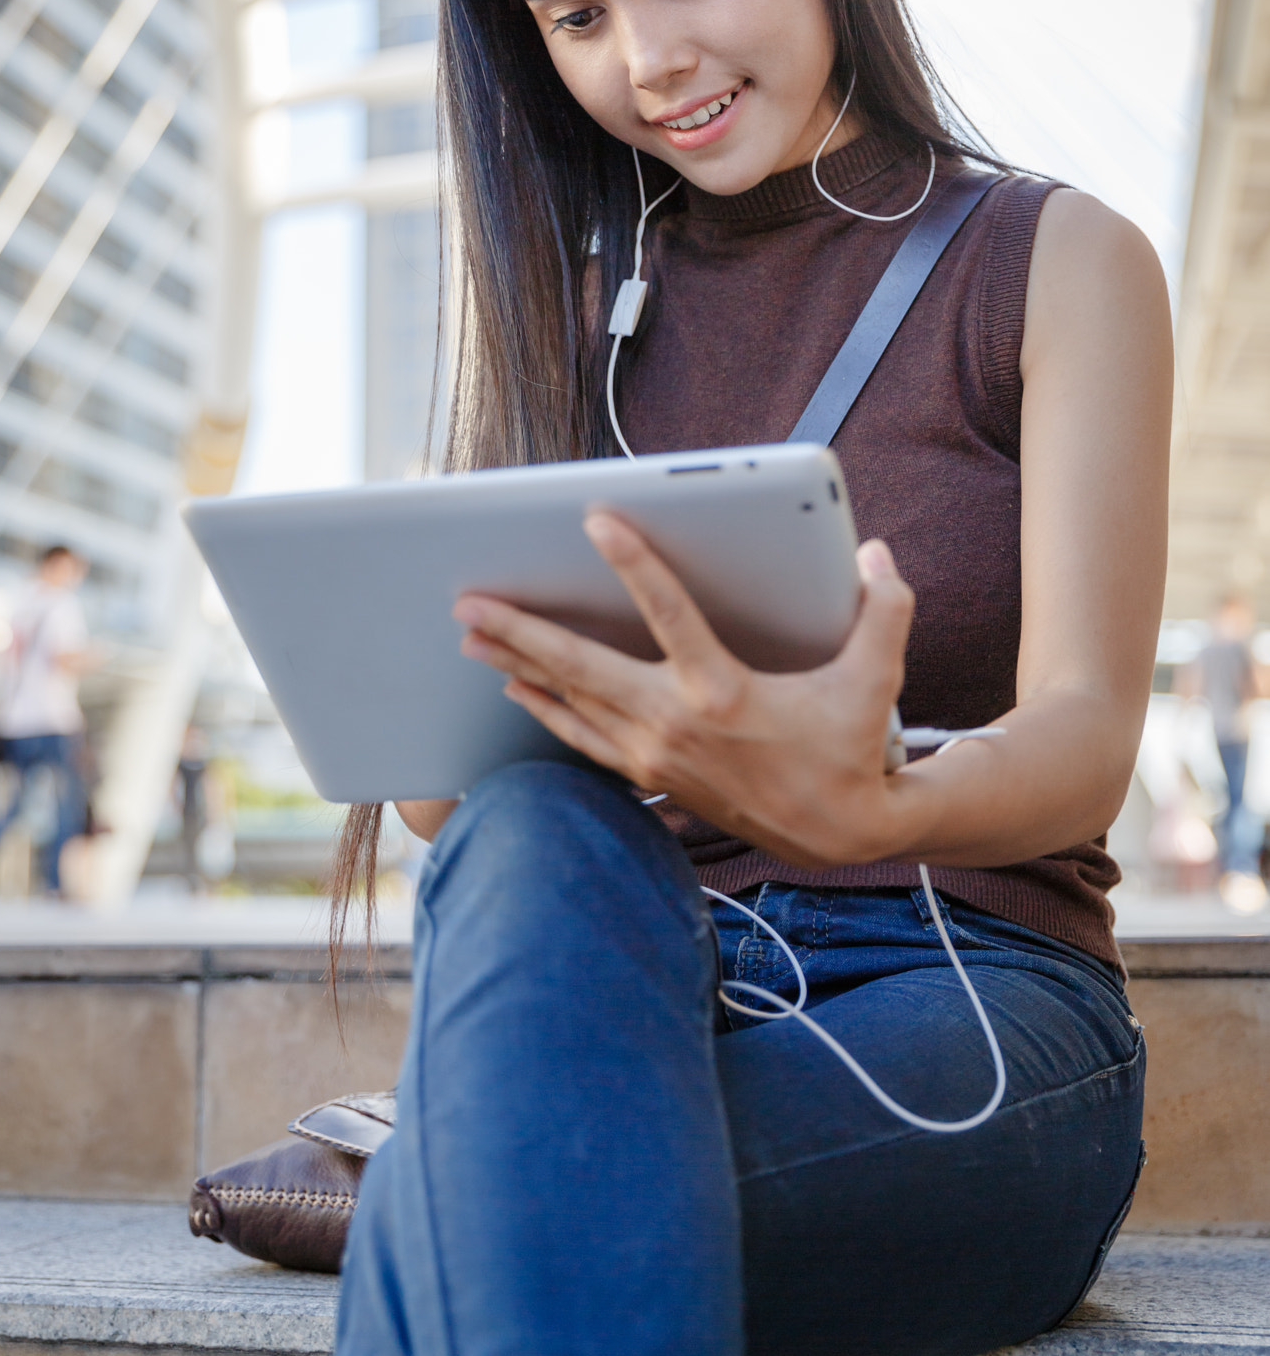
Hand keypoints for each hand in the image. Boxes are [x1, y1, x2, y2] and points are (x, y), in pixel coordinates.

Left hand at [452, 515, 916, 870]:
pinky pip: (582, 738)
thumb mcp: (878, 677)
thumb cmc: (853, 748)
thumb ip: (885, 608)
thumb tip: (878, 554)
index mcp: (723, 691)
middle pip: (583, 668)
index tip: (596, 521)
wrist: (840, 834)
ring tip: (471, 636)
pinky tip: (516, 687)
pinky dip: (546, 710)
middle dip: (521, 632)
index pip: (669, 613)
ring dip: (518, 667)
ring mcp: (655, 754)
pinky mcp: (651, 776)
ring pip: (571, 703)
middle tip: (469, 601)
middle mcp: (675, 723)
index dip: (633, 563)